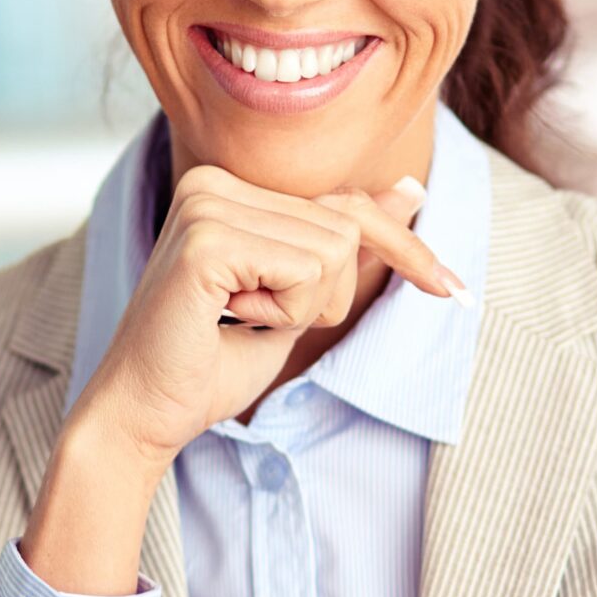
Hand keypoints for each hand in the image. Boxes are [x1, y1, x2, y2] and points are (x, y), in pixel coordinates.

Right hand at [78, 166, 465, 477]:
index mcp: (227, 187)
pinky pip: (306, 271)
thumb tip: (412, 189)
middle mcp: (213, 182)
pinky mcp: (206, 238)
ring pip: (333, 250)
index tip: (454, 290)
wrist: (142, 414)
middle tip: (256, 320)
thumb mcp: (296, 299)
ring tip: (238, 319)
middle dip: (323, 297)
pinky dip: (284, 311)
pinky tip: (228, 317)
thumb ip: (346, 242)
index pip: (345, 206)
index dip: (403, 250)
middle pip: (346, 230)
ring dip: (301, 307)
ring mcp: (206, 204)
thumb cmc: (209, 365)